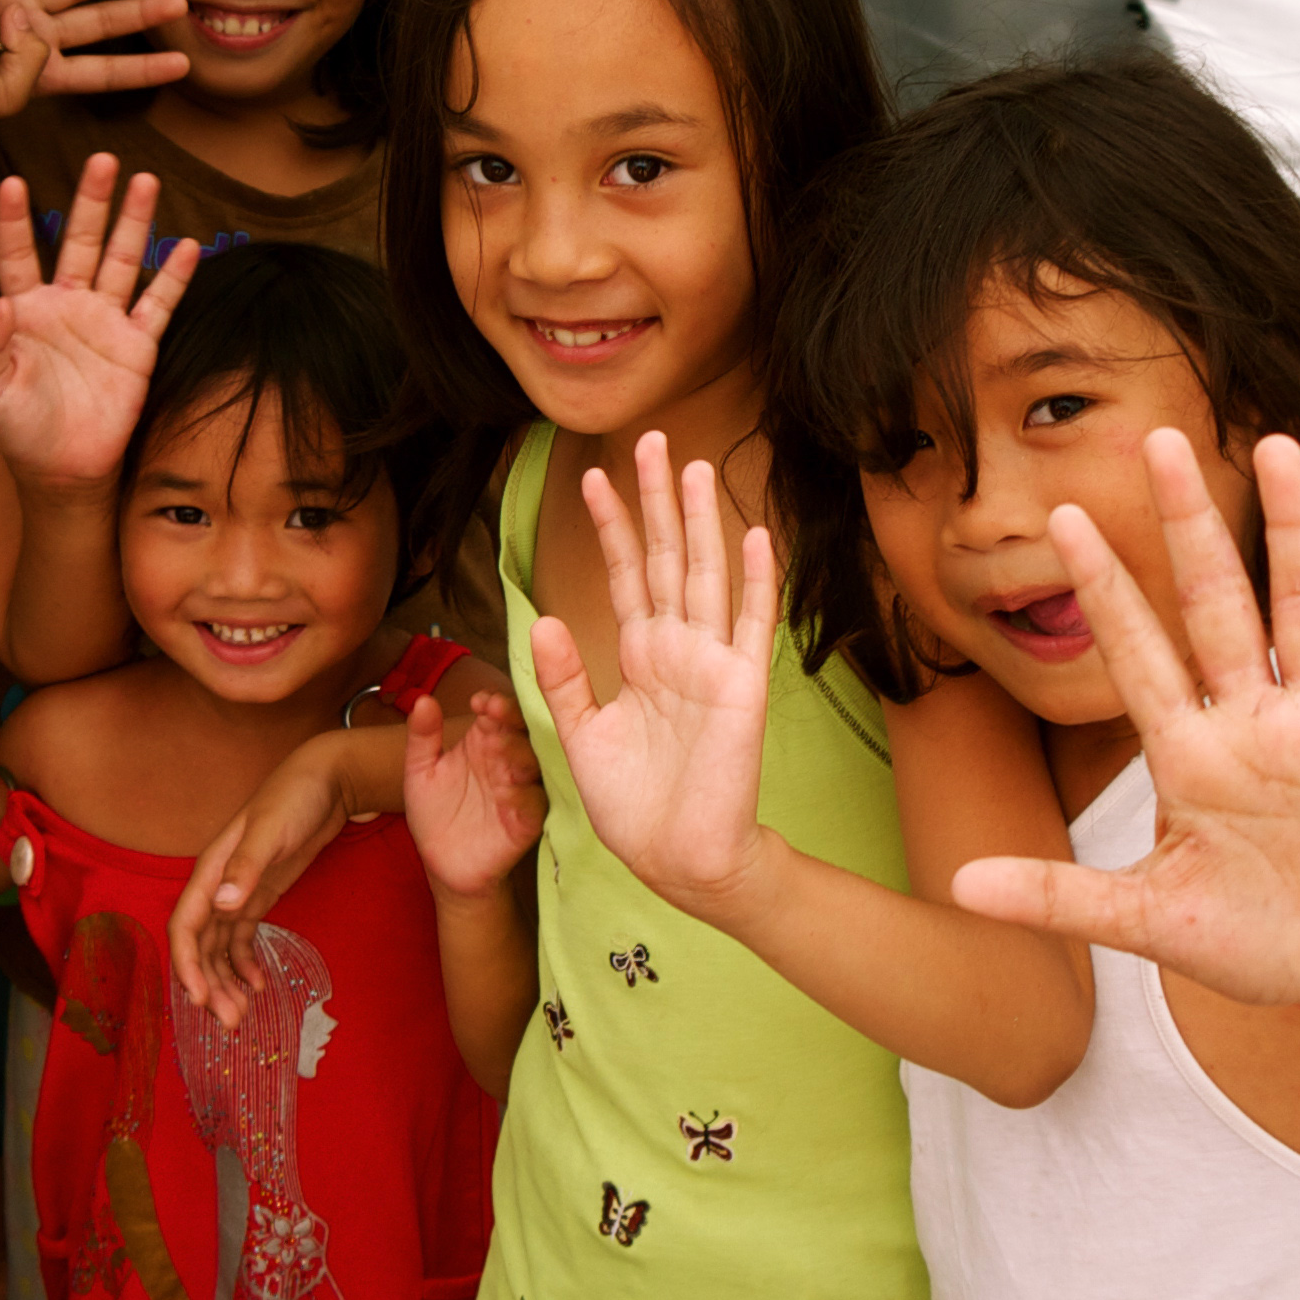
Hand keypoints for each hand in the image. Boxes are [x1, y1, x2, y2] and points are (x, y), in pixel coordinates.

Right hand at [0, 0, 192, 119]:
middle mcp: (33, 35)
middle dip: (139, 15)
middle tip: (181, 3)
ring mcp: (11, 2)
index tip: (184, 63)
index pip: (103, 71)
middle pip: (98, 25)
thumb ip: (27, 66)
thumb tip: (32, 19)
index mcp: (41, 72)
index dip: (144, 68)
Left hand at [0, 154, 195, 496]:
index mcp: (25, 310)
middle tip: (102, 160)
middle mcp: (67, 304)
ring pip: (123, 260)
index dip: (14, 221)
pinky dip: (175, 277)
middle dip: (91, 201)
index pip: (17, 255)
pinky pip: (158, 305)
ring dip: (134, 222)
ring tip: (146, 180)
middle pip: (79, 240)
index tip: (12, 183)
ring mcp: (105, 321)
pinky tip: (188, 246)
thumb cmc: (19, 430)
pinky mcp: (137, 346)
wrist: (63, 470)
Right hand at [170, 730, 373, 1022]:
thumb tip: (222, 904)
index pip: (186, 927)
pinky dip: (244, 964)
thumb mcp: (272, 830)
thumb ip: (246, 866)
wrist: (325, 778)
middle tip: (231, 1022)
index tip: (200, 1000)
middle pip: (201, 946)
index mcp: (211, 870)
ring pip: (219, 947)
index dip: (188, 965)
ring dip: (225, 981)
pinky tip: (259, 986)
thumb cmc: (295, 797)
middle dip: (209, 985)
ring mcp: (238, 891)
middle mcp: (218, 885)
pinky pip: (241, 937)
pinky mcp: (259, 894)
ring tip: (242, 1015)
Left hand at [407, 689, 543, 898]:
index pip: (500, 712)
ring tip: (498, 747)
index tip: (480, 701)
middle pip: (521, 731)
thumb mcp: (419, 771)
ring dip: (518, 753)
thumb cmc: (435, 812)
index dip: (494, 702)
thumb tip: (423, 700)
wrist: (442, 864)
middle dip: (511, 719)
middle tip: (496, 711)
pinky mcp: (525, 822)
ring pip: (532, 765)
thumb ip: (422, 736)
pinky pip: (532, 806)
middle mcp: (507, 761)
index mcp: (485, 741)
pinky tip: (506, 792)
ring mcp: (519, 790)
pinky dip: (523, 797)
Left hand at [528, 433, 779, 916]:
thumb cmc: (635, 806)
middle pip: (667, 558)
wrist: (678, 858)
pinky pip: (752, 623)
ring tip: (694, 467)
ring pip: (706, 575)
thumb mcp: (581, 735)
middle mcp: (678, 648)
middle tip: (650, 441)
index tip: (593, 478)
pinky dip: (756, 580)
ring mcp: (713, 662)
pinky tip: (755, 534)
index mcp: (639, 657)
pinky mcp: (743, 685)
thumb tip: (543, 618)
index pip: (625, 576)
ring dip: (702, 522)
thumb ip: (564, 677)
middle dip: (657, 500)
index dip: (612, 528)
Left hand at [950, 428, 1299, 1008]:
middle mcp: (1257, 721)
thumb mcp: (1154, 920)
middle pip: (1217, 603)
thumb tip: (959, 886)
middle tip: (1157, 438)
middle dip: (1189, 526)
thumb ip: (1063, 898)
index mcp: (1192, 755)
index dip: (1105, 588)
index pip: (1139, 654)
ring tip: (1278, 447)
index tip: (1064, 516)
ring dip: (1297, 532)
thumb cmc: (1255, 941)